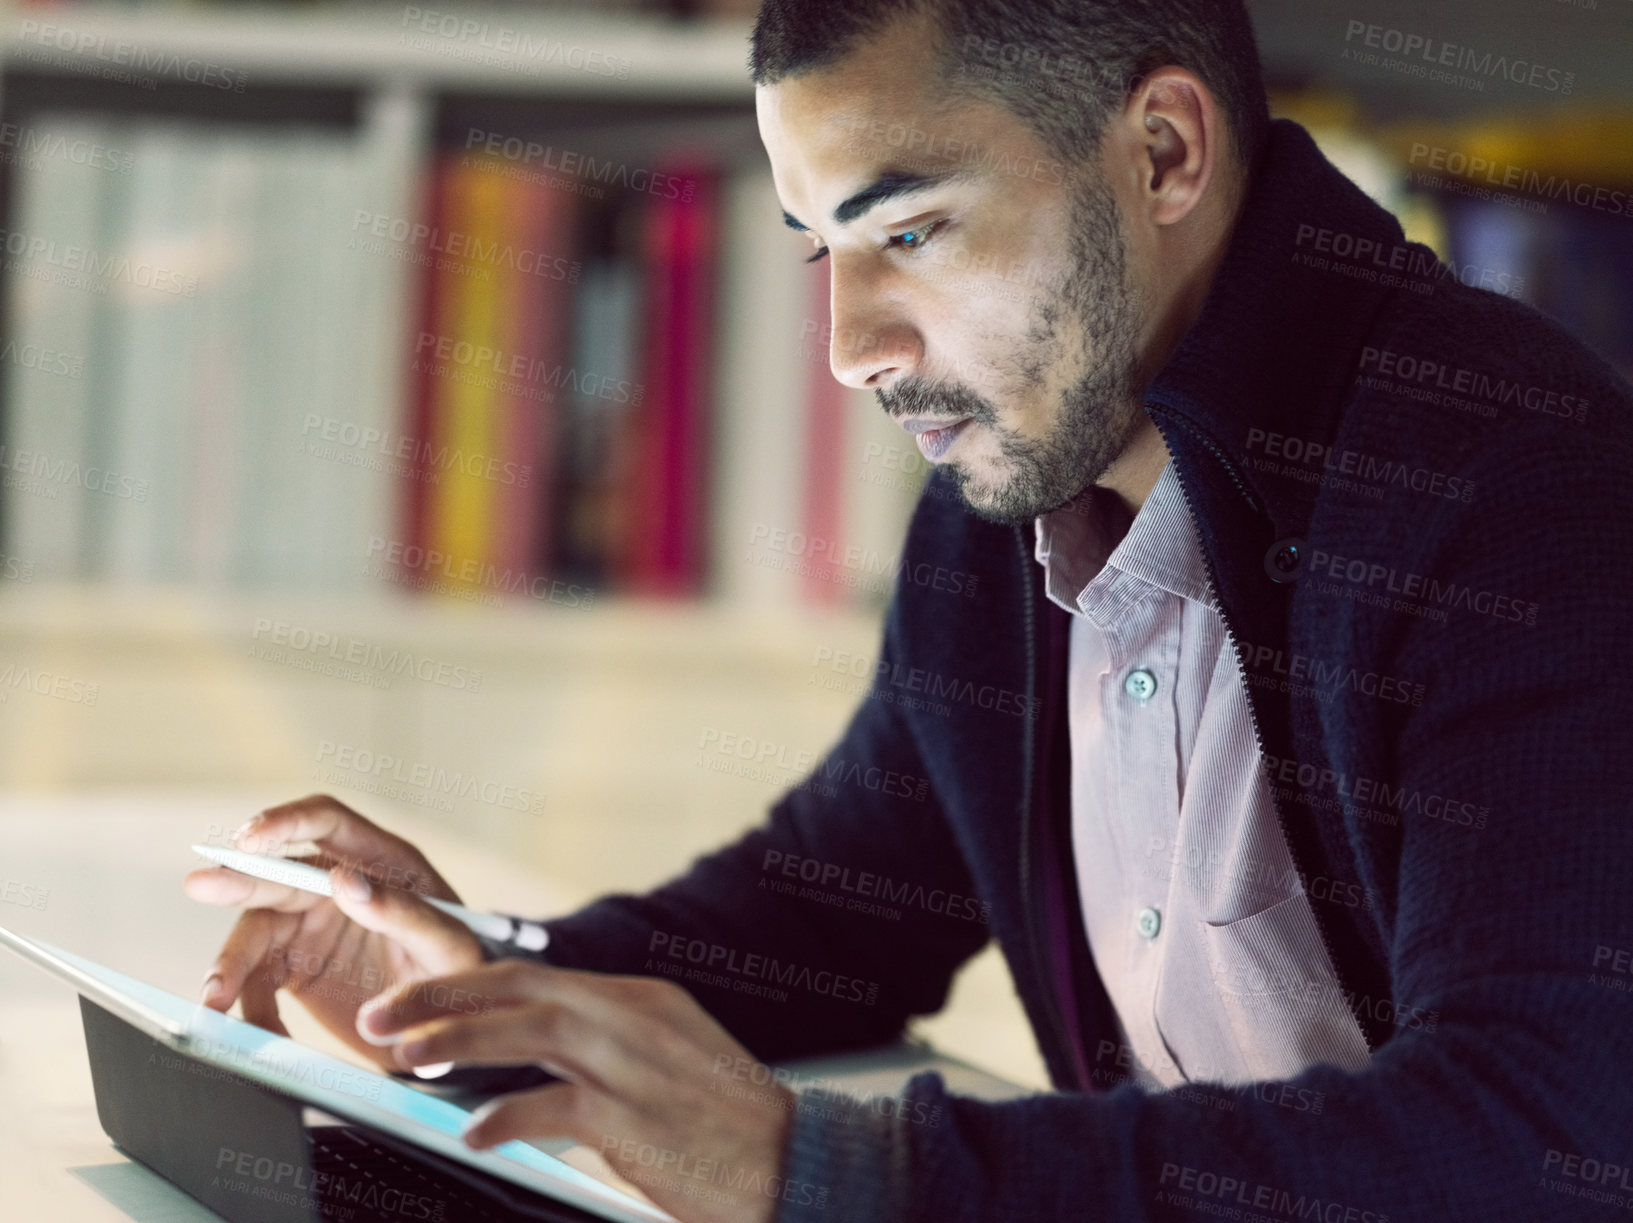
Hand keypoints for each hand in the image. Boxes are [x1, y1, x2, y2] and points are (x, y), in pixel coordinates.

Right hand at [183, 793, 481, 1068]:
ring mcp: (312, 925)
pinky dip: (251, 1010)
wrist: (459, 1025)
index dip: (286, 820)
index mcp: (382, 861)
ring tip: (214, 1001)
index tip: (251, 837)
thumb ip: (401, 911)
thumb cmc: (464, 969)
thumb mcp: (447, 942)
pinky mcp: (294, 968)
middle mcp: (339, 886)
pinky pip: (258, 983)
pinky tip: (262, 1036)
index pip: (327, 821)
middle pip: (278, 873)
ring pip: (255, 932)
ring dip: (230, 964)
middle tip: (199, 884)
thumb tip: (345, 879)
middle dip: (238, 880)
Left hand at [363, 962, 801, 1222]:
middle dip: (440, 997)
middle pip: (519, 987)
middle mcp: (633, 1016)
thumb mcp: (666, 1060)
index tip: (411, 998)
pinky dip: (507, 1116)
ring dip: (457, 1042)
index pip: (532, 974)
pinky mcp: (637, 1118)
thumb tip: (528, 1053)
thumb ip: (602, 1047)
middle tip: (378, 1018)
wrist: (796, 1161)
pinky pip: (555, 1108)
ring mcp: (636, 1064)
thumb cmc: (726, 1123)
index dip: (464, 985)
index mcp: (637, 998)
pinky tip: (474, 1132)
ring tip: (402, 1059)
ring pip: (528, 1031)